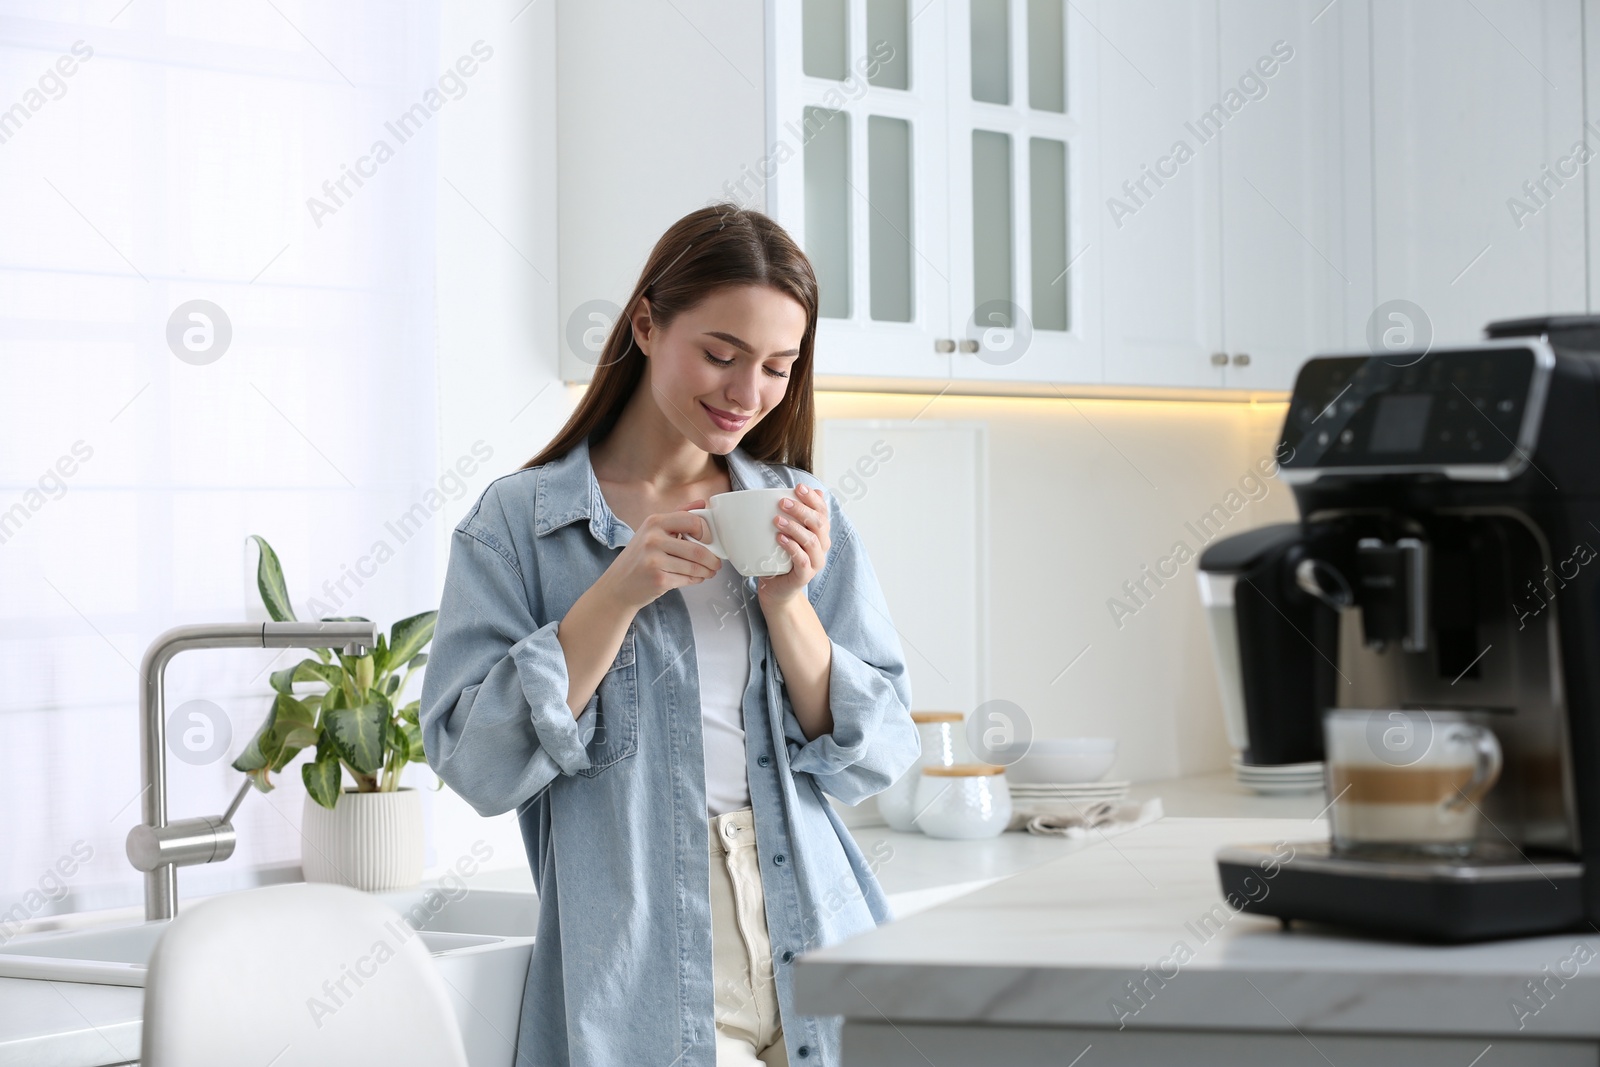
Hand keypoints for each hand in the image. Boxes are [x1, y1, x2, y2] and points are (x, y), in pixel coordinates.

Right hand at [599, 499, 721, 612]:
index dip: (704, 532)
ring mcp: (655, 560)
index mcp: (654, 522)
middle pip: (697, 549)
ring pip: (694, 566)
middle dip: (712, 559)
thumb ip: (678, 515)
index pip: (692, 521)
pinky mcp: (659, 579)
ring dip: (706, 571)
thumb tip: (702, 502)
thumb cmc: (638, 558)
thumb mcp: (652, 531)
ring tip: (708, 572)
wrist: (618, 586)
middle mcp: (653, 539)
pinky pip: (687, 579)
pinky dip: (696, 580)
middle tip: (716, 563)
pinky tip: (695, 578)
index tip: (706, 540)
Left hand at [756, 483, 829, 607]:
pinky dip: (792, 547)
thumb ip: (791, 515)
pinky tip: (780, 539)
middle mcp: (822, 546)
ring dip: (794, 528)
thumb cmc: (780, 557)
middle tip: (782, 502)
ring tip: (776, 520)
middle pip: (819, 523)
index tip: (798, 487)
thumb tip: (793, 491)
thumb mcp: (785, 532)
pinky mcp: (805, 576)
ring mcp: (816, 562)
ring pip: (811, 541)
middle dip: (801, 510)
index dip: (812, 498)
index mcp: (820, 532)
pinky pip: (802, 560)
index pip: (822, 511)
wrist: (776, 588)